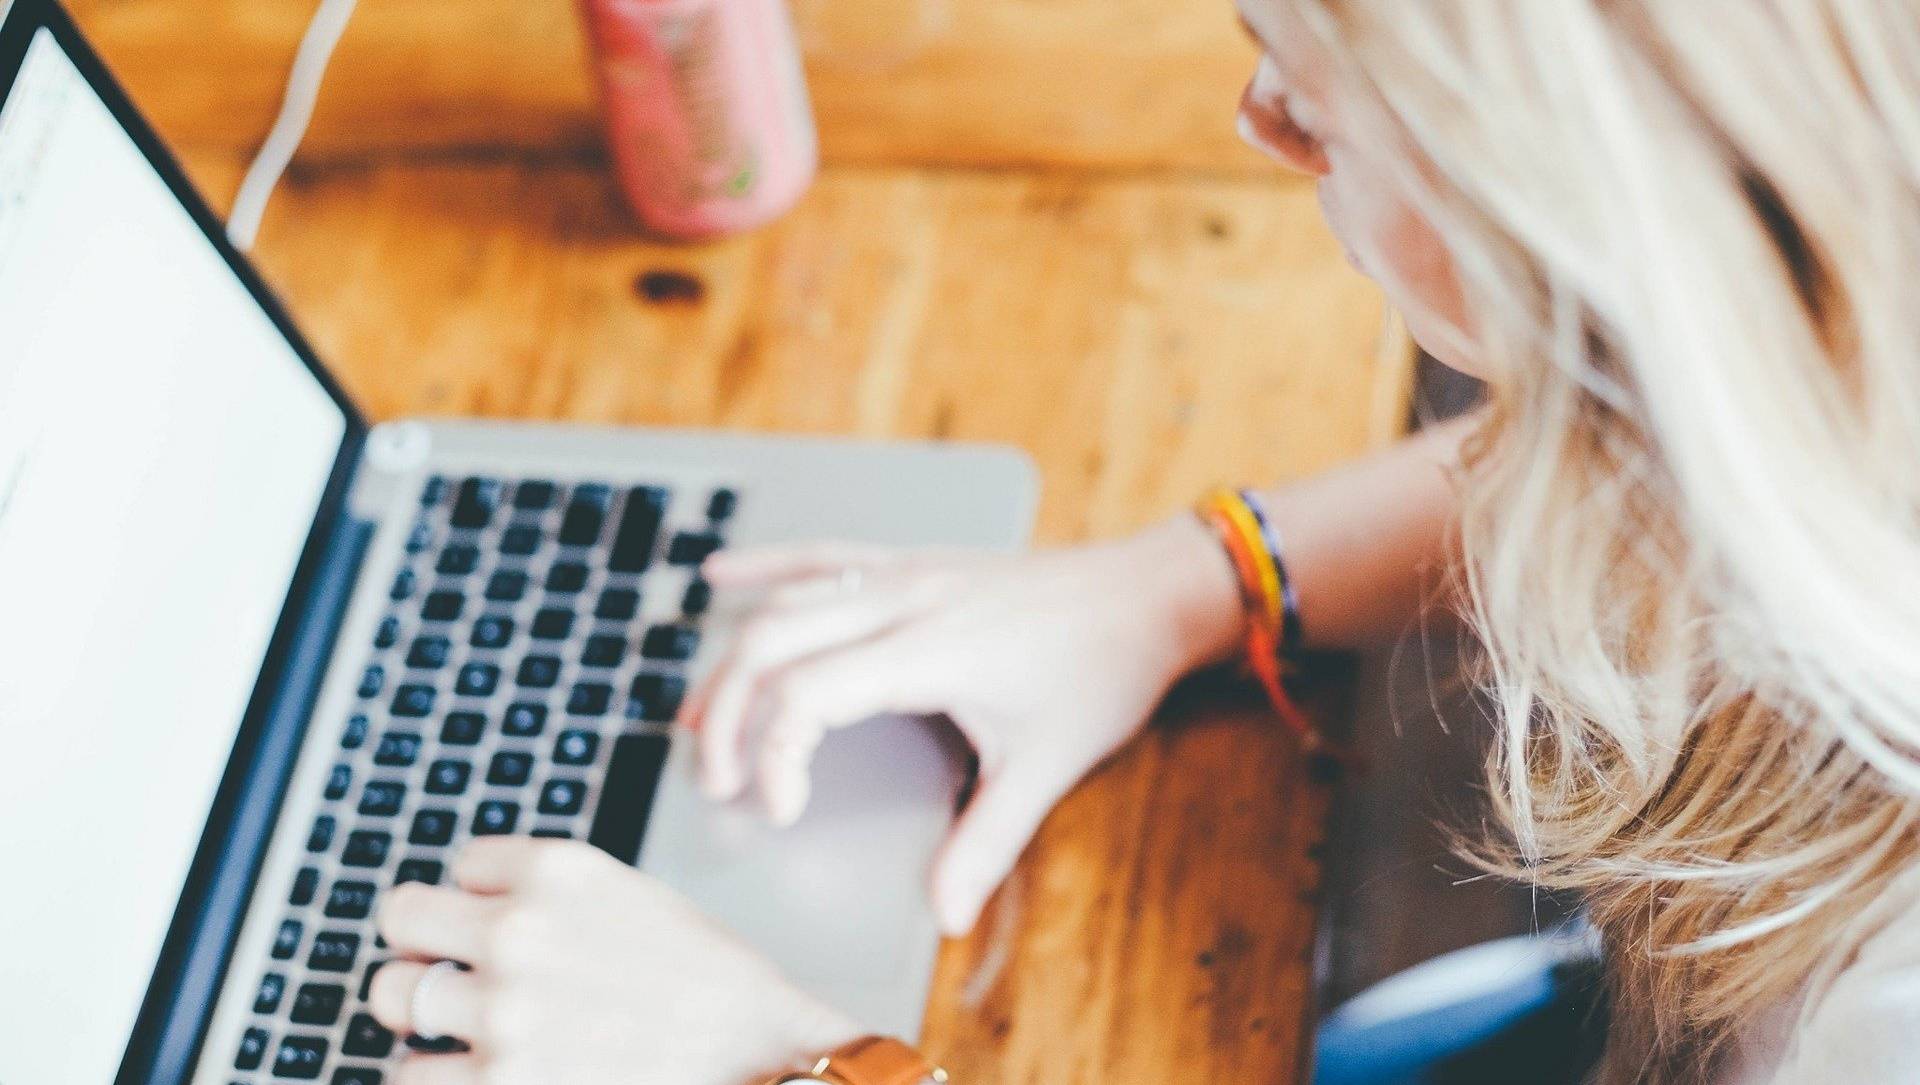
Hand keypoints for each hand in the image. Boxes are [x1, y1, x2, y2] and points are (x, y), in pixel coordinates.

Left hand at [369, 838, 860, 1084]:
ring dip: (422, 1011)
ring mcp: (502, 1010)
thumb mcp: (628, 896)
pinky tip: (479, 1066)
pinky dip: (437, 1072)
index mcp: (556, 870)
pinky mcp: (499, 1082)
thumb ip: (550, 894)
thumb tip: (474, 907)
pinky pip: (411, 1073)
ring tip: (464, 1023)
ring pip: (392, 995)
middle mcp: (519, 930)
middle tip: (453, 967)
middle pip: (400, 918)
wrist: (755, 1053)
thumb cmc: (706, 981)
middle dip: (425, 944)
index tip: (504, 920)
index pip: (460, 864)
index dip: (481, 896)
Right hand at [683, 517, 1242, 935]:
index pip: (806, 694)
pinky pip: (824, 555)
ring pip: (787, 603)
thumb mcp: (1048, 764)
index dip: (774, 757)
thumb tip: (945, 914)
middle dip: (726, 716)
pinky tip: (721, 577)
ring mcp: (905, 574)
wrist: (1149, 593)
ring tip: (696, 721)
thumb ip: (987, 842)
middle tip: (718, 783)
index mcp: (927, 650)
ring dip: (732, 660)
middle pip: (772, 644)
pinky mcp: (914, 563)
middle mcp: (903, 601)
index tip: (782, 812)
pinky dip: (767, 567)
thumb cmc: (1103, 670)